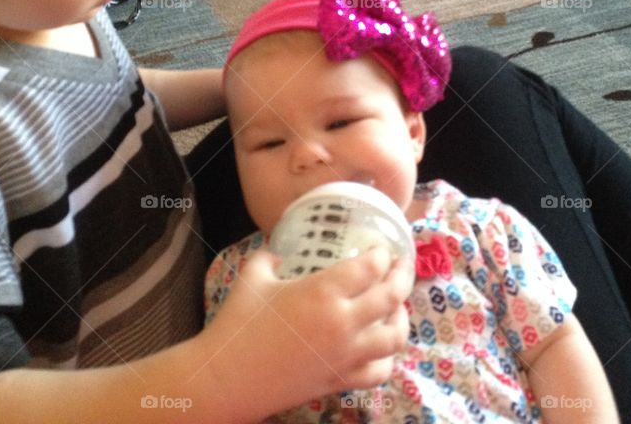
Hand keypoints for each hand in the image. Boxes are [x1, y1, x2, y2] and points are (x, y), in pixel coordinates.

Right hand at [198, 246, 408, 418]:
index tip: (382, 250)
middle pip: (392, 297)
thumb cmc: (238, 324)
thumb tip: (279, 250)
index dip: (383, 255)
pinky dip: (387, 357)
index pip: (371, 268)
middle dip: (403, 276)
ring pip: (395, 337)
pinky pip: (379, 371)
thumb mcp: (252, 276)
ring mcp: (345, 356)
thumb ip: (269, 257)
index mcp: (323, 292)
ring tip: (397, 306)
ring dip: (401, 318)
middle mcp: (343, 323)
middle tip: (402, 265)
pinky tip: (380, 345)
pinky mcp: (340, 380)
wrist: (227, 378)